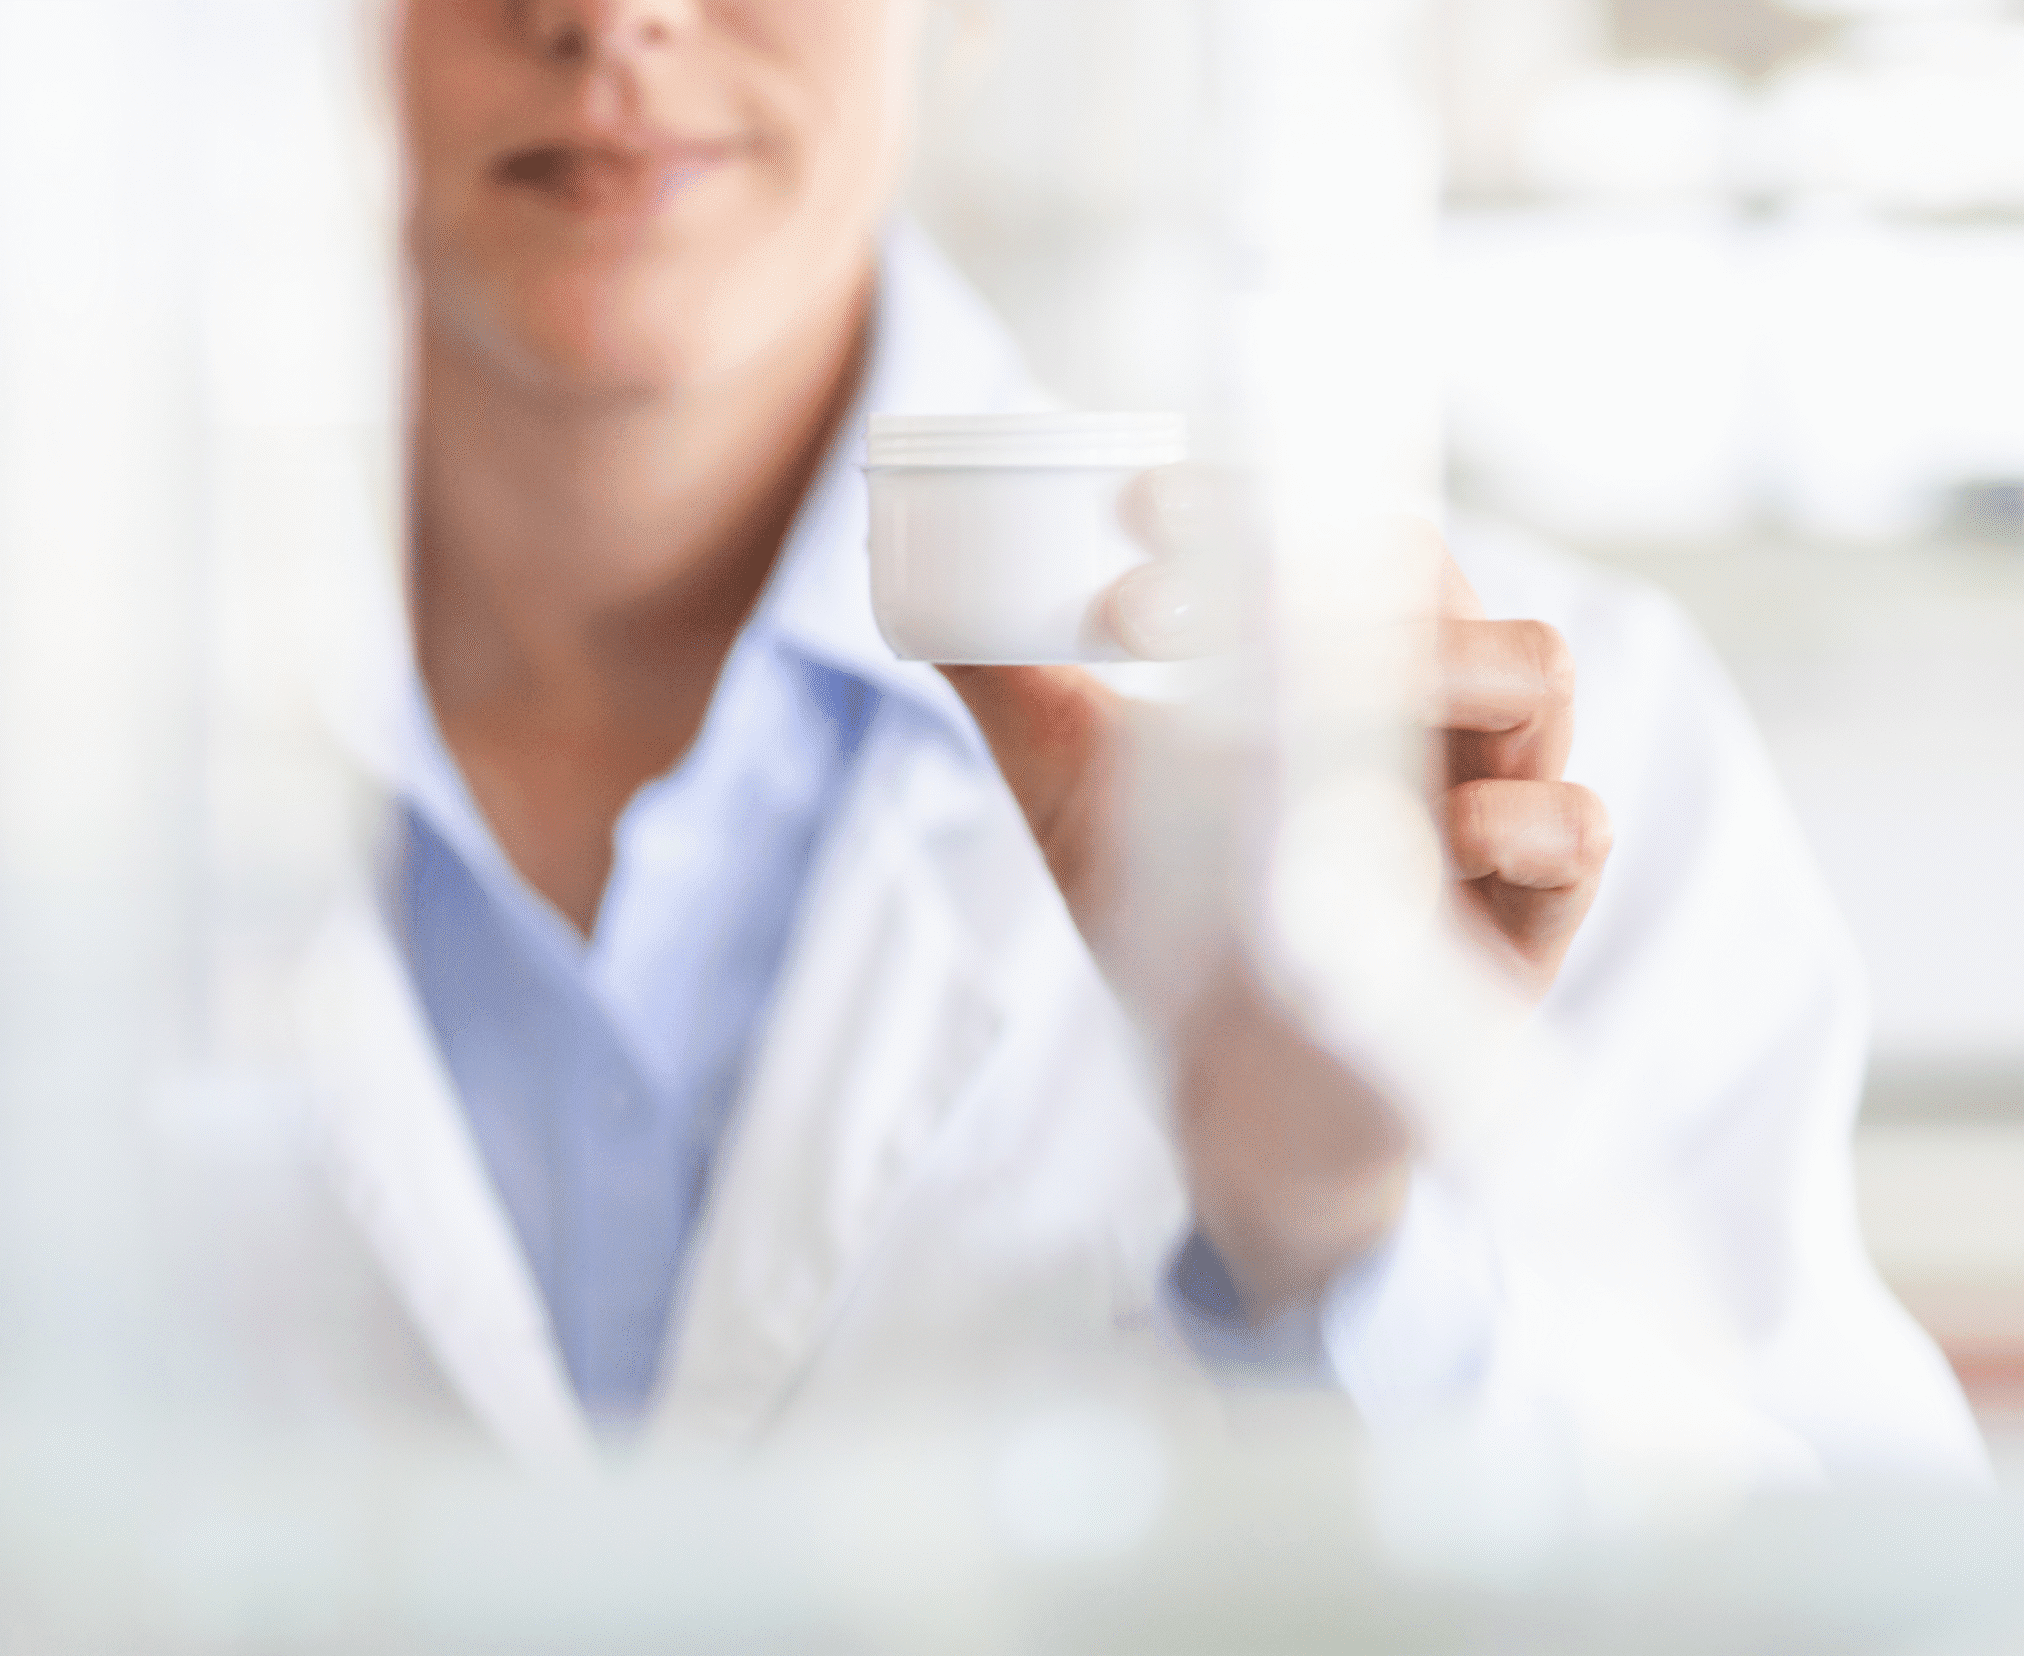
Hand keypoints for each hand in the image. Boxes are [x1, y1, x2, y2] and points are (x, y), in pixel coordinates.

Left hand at [940, 469, 1610, 1317]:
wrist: (1238, 1101)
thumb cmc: (1179, 928)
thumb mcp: (1081, 797)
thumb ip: (1020, 697)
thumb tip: (931, 600)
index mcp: (1332, 669)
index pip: (1321, 534)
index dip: (1247, 500)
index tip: (1133, 510)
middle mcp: (1421, 718)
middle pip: (1436, 578)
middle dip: (1320, 565)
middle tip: (1169, 606)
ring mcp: (1486, 811)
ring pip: (1537, 671)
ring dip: (1441, 660)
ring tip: (1308, 705)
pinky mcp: (1526, 922)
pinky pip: (1577, 831)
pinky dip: (1521, 817)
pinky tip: (1441, 832)